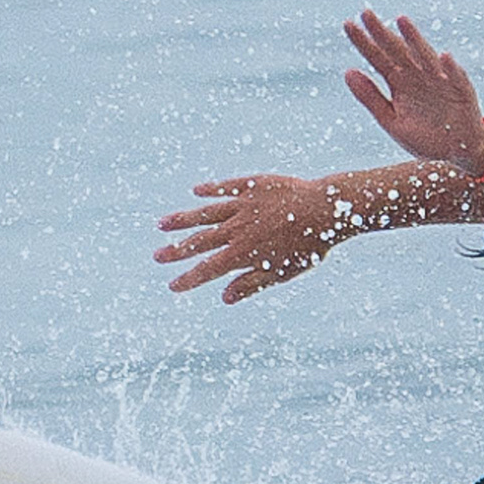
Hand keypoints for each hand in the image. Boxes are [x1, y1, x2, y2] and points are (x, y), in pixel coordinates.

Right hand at [157, 171, 345, 299]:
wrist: (326, 210)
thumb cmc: (309, 247)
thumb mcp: (282, 273)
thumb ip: (252, 284)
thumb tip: (225, 297)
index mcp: (243, 253)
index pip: (208, 270)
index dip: (189, 279)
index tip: (172, 285)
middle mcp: (237, 229)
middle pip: (200, 241)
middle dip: (177, 251)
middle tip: (157, 256)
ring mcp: (243, 206)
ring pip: (206, 213)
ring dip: (183, 219)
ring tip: (162, 224)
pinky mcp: (253, 186)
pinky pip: (226, 187)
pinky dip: (210, 190)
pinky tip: (196, 191)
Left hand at [340, 11, 483, 175]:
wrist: (459, 152)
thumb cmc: (425, 136)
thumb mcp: (392, 121)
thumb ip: (371, 98)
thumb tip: (347, 72)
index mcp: (399, 82)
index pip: (378, 58)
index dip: (363, 42)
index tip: (348, 25)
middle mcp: (418, 75)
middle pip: (397, 50)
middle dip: (382, 32)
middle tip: (365, 13)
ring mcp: (440, 80)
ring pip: (425, 57)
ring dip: (415, 39)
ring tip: (401, 21)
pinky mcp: (462, 92)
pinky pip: (456, 78)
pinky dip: (450, 68)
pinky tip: (444, 57)